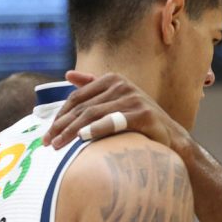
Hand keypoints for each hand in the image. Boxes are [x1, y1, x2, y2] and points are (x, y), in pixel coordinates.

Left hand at [46, 71, 191, 155]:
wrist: (173, 138)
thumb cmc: (141, 123)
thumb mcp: (117, 101)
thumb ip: (93, 88)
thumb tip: (68, 75)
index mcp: (113, 80)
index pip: (77, 98)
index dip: (60, 115)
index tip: (48, 133)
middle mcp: (122, 85)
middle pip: (83, 107)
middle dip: (62, 126)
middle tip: (48, 143)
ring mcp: (133, 98)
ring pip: (93, 114)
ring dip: (72, 130)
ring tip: (59, 145)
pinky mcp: (143, 113)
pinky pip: (113, 121)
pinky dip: (96, 129)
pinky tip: (82, 137)